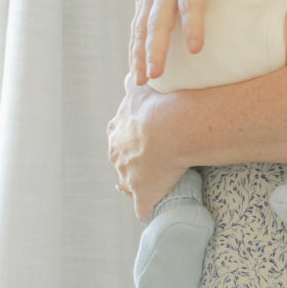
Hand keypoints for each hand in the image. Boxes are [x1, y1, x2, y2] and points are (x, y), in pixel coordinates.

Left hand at [107, 79, 191, 217]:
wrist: (169, 128)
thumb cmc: (158, 106)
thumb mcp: (139, 89)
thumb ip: (133, 84)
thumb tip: (131, 74)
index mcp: (117, 133)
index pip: (119, 140)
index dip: (131, 141)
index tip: (142, 141)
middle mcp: (118, 156)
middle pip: (121, 162)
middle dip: (131, 163)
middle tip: (149, 163)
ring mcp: (129, 177)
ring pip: (128, 185)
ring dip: (138, 185)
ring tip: (153, 186)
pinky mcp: (144, 195)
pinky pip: (143, 209)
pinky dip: (148, 210)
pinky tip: (152, 213)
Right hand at [132, 0, 266, 83]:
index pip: (190, 1)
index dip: (193, 23)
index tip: (195, 47)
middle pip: (159, 19)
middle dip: (156, 47)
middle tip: (156, 72)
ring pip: (142, 26)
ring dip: (140, 53)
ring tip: (141, 79)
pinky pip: (136, 25)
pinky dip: (133, 47)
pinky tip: (135, 69)